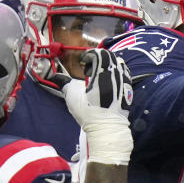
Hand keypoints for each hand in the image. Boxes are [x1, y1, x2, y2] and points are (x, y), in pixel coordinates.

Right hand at [58, 49, 132, 164]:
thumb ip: (64, 83)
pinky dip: (117, 73)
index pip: (99, 54)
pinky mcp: (128, 90)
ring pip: (119, 64)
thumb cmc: (89, 112)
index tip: (83, 62)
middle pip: (110, 56)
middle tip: (89, 68)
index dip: (89, 55)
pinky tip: (109, 82)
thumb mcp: (73, 96)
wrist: (107, 128)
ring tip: (99, 74)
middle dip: (98, 58)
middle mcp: (116, 75)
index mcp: (102, 73)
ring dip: (108, 64)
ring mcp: (124, 82)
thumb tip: (54, 77)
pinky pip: (125, 74)